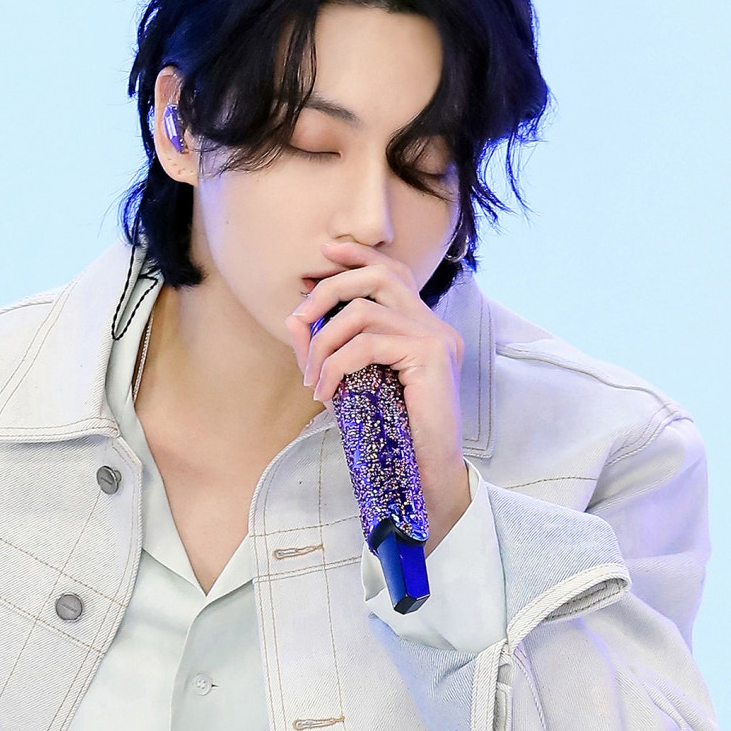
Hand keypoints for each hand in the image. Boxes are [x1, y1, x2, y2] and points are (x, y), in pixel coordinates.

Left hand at [284, 238, 470, 551]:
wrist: (427, 478)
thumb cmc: (392, 437)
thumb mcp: (354, 384)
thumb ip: (328, 351)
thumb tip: (293, 319)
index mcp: (422, 328)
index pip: (392, 271)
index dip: (358, 255)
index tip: (324, 253)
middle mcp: (434, 325)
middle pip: (379, 274)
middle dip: (329, 290)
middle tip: (299, 321)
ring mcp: (437, 338)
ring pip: (363, 311)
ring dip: (324, 343)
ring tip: (313, 379)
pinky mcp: (430, 356)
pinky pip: (367, 344)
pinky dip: (336, 365)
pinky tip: (326, 392)